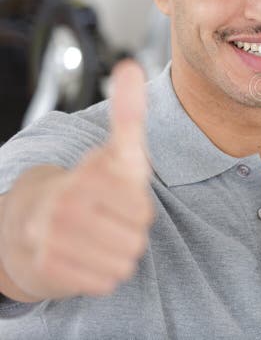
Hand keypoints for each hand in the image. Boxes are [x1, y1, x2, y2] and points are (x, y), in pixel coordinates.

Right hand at [0, 60, 154, 300]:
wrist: (31, 223)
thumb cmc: (88, 186)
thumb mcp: (114, 150)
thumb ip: (128, 113)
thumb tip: (129, 65)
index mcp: (86, 175)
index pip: (142, 209)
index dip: (137, 206)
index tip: (115, 194)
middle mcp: (65, 205)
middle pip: (136, 237)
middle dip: (129, 231)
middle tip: (106, 219)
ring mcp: (52, 239)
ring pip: (124, 261)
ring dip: (118, 253)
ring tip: (98, 237)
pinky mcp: (48, 270)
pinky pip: (106, 281)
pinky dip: (103, 274)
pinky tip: (86, 257)